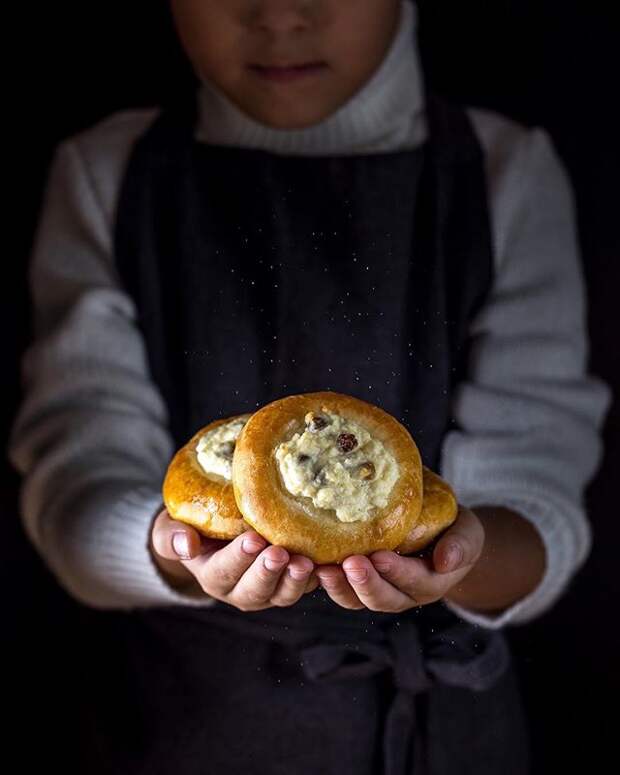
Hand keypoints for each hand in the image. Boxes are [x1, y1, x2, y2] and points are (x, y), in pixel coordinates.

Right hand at [150, 509, 319, 609]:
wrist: (212, 532)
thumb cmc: (191, 526)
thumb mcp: (171, 529)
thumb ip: (173, 536)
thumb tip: (186, 544)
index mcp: (212, 577)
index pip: (224, 572)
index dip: (239, 558)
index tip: (253, 539)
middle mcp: (239, 590)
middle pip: (255, 590)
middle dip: (268, 573)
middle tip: (280, 553)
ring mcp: (267, 590)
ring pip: (283, 594)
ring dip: (295, 580)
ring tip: (304, 562)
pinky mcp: (289, 582)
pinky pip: (305, 586)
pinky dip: (316, 577)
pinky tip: (326, 561)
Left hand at [315, 505, 484, 611]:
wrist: (441, 532)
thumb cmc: (454, 527)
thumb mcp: (468, 531)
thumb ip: (461, 544)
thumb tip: (447, 560)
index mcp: (432, 581)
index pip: (415, 581)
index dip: (397, 572)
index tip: (380, 557)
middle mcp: (405, 593)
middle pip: (383, 599)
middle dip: (366, 584)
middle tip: (349, 563)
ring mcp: (381, 591)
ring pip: (358, 600)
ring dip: (340, 588)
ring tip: (324, 570)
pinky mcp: (359, 583)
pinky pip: (343, 589)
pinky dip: (328, 581)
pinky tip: (312, 566)